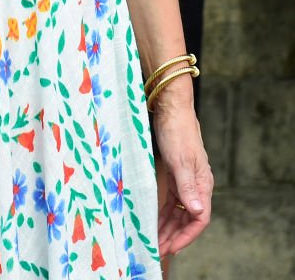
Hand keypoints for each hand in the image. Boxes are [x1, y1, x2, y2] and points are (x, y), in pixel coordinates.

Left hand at [153, 98, 213, 256]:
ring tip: (154, 240)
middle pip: (188, 218)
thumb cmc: (177, 131)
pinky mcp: (175, 174)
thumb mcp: (181, 160)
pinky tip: (153, 220)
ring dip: (168, 226)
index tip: (172, 247)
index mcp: (202, 183)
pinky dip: (163, 212)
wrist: (171, 108)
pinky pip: (171, 200)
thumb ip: (188, 186)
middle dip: (174, 235)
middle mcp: (196, 184)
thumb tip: (197, 212)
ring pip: (178, 211)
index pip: (199, 218)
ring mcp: (186, 180)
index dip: (187, 236)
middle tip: (158, 249)